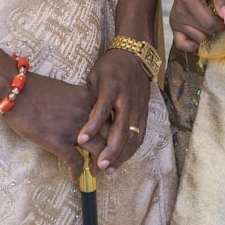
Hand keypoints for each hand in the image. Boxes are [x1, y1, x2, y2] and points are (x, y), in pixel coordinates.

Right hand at [5, 72, 104, 182]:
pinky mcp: (58, 141)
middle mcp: (85, 113)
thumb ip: (79, 102)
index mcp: (88, 99)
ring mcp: (73, 128)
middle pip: (110, 135)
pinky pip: (74, 161)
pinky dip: (77, 172)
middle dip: (113, 151)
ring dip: (99, 164)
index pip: (111, 117)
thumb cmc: (36, 89)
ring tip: (97, 173)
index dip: (116, 132)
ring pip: (98, 150)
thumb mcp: (66, 91)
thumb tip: (84, 116)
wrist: (16, 91)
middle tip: (110, 161)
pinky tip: (75, 178)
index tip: (115, 141)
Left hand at [77, 50, 150, 173]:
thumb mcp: (94, 75)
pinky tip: (121, 160)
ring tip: (108, 169)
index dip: (92, 125)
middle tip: (98, 166)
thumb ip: (89, 96)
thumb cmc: (110, 66)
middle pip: (120, 129)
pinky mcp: (144, 112)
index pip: (102, 109)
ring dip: (121, 155)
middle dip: (110, 150)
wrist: (135, 55)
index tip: (80, 139)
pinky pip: (140, 135)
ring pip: (132, 136)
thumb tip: (79, 117)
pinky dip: (131, 150)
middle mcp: (127, 100)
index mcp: (112, 88)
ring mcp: (138, 107)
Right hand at [169, 0, 224, 52]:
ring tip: (210, 24)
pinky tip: (200, 37)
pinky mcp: (173, 26)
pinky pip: (182, 44)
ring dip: (207, 35)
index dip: (222, 26)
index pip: (210, 24)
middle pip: (205, 34)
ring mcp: (175, 21)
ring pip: (197, 40)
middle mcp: (180, 13)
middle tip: (220, 21)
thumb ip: (222, 1)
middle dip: (216, 31)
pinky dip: (193, 45)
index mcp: (190, 0)